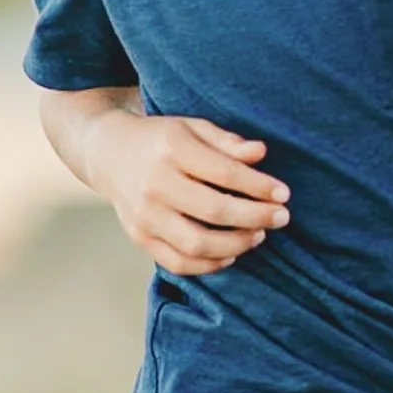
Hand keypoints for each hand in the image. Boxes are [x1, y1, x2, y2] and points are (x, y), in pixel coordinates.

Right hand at [92, 110, 287, 277]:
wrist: (109, 153)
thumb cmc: (161, 139)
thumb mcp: (192, 128)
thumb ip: (226, 141)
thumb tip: (260, 154)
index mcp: (171, 149)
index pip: (225, 173)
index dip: (259, 186)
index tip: (284, 194)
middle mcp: (154, 184)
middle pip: (215, 210)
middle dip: (256, 217)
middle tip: (281, 217)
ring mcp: (144, 215)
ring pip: (197, 243)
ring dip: (236, 244)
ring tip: (258, 235)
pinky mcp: (139, 237)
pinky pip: (178, 262)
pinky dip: (209, 264)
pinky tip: (230, 253)